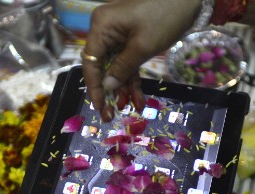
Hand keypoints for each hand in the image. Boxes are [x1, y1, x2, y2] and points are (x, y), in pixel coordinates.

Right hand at [82, 0, 201, 121]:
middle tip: (110, 115)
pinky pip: (127, 62)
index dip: (94, 87)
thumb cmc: (164, 17)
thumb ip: (122, 68)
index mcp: (101, 27)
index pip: (90, 62)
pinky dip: (132, 79)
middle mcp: (105, 30)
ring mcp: (118, 34)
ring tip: (130, 108)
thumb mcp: (142, 47)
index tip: (98, 107)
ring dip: (123, 88)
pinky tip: (138, 98)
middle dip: (108, 91)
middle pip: (101, 66)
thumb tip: (106, 87)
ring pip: (115, 67)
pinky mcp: (131, 39)